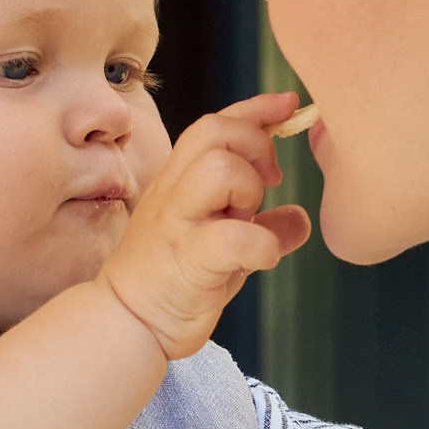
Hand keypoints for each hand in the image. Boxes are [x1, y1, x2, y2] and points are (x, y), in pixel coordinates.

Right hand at [99, 95, 310, 358]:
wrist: (128, 324)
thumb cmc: (174, 283)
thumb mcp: (222, 245)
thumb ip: (259, 226)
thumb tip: (300, 219)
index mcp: (179, 181)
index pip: (214, 125)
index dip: (255, 109)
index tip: (288, 104)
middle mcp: (173, 193)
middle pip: (214, 131)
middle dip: (254, 144)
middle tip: (267, 183)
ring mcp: (177, 225)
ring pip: (220, 170)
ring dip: (250, 191)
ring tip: (248, 221)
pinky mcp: (186, 261)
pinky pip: (234, 237)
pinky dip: (263, 246)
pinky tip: (263, 259)